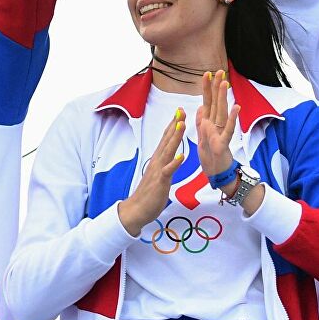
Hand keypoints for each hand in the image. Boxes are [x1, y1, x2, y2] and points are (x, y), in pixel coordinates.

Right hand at [117, 107, 186, 234]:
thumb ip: (165, 164)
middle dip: (174, 125)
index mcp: (158, 160)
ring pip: (168, 151)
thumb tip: (171, 156)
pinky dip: (174, 162)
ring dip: (174, 137)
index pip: (166, 139)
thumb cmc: (149, 194)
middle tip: (180, 110)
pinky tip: (181, 155)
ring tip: (181, 124)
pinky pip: (168, 171)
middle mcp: (158, 161)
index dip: (172, 125)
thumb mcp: (159, 175)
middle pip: (167, 140)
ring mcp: (158, 171)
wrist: (136, 209)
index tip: (179, 112)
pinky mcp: (160, 182)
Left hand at [194, 71, 238, 188]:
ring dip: (223, 98)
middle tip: (219, 71)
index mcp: (209, 123)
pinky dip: (232, 119)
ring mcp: (221, 133)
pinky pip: (228, 130)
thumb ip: (201, 121)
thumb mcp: (202, 137)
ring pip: (222, 113)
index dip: (206, 88)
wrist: (217, 173)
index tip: (206, 73)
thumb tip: (201, 107)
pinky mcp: (223, 144)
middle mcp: (216, 125)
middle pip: (216, 103)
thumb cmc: (211, 155)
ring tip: (225, 83)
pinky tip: (236, 107)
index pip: (207, 102)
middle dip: (216, 87)